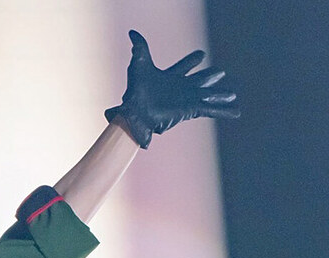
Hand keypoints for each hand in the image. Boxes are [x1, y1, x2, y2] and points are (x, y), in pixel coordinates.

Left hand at [105, 30, 238, 148]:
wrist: (137, 112)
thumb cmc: (135, 91)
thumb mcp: (139, 65)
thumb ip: (140, 48)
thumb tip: (132, 33)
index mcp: (170, 77)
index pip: (184, 66)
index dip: (192, 61)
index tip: (201, 55)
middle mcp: (181, 88)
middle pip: (199, 80)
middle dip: (209, 77)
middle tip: (219, 72)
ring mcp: (187, 99)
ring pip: (209, 95)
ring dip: (220, 94)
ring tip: (232, 94)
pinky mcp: (191, 109)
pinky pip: (211, 109)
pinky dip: (224, 111)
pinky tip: (236, 112)